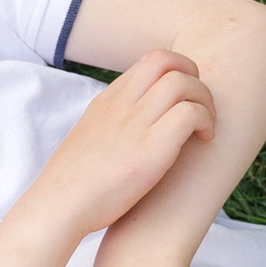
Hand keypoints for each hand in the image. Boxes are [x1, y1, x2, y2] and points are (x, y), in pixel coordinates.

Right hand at [33, 50, 214, 238]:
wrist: (59, 206)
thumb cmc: (73, 185)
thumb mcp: (88, 139)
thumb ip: (110, 126)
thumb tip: (127, 131)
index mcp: (107, 101)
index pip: (150, 62)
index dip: (176, 72)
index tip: (182, 100)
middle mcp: (121, 105)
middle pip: (166, 60)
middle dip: (194, 77)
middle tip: (199, 106)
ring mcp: (135, 124)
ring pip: (184, 82)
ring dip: (205, 100)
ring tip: (204, 127)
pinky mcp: (151, 148)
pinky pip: (190, 113)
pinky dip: (206, 122)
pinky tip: (204, 140)